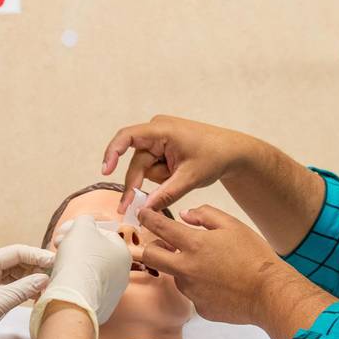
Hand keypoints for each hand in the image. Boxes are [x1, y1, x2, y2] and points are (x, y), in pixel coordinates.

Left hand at [0, 244, 54, 338]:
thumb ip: (23, 289)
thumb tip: (45, 278)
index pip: (15, 253)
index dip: (36, 255)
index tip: (55, 261)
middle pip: (16, 262)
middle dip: (35, 267)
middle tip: (55, 275)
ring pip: (15, 276)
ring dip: (31, 280)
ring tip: (47, 287)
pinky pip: (11, 289)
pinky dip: (24, 291)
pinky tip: (35, 296)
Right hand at [30, 215, 131, 338]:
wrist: (73, 297)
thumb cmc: (81, 258)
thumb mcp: (82, 226)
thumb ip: (86, 220)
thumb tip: (86, 222)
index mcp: (123, 252)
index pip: (103, 233)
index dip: (81, 228)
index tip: (64, 231)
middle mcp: (122, 273)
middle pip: (96, 252)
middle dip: (75, 244)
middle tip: (58, 244)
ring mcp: (112, 292)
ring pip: (90, 270)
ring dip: (74, 261)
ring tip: (58, 260)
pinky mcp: (100, 306)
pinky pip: (86, 287)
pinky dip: (75, 281)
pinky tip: (64, 279)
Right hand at [100, 115, 257, 213]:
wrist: (231, 151)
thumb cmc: (215, 156)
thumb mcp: (190, 178)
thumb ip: (166, 194)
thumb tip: (144, 209)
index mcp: (162, 129)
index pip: (127, 136)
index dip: (112, 152)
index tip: (106, 170)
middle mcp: (156, 130)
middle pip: (136, 162)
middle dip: (137, 184)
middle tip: (127, 208)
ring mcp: (158, 138)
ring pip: (144, 167)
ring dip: (158, 179)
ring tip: (180, 178)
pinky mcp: (160, 147)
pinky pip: (152, 167)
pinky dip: (162, 176)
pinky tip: (177, 175)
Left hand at [136, 206, 310, 326]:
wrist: (269, 293)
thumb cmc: (254, 256)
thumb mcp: (232, 225)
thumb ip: (205, 215)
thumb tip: (185, 215)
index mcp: (193, 244)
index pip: (158, 227)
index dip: (147, 217)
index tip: (144, 215)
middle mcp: (186, 269)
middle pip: (151, 256)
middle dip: (152, 246)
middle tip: (165, 243)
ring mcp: (191, 291)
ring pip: (173, 275)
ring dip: (181, 267)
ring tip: (208, 264)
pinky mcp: (199, 307)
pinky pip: (192, 293)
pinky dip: (199, 285)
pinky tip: (219, 283)